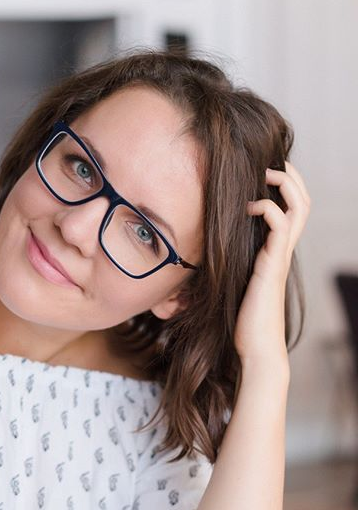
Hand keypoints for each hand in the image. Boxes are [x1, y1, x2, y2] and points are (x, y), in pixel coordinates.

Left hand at [233, 161, 309, 367]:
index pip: (291, 208)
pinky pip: (280, 225)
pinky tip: (249, 207)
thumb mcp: (232, 280)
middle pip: (303, 200)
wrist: (255, 347)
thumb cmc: (242, 319)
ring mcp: (280, 256)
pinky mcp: (272, 265)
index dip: (284, 185)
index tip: (262, 169)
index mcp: (275, 251)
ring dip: (285, 183)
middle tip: (270, 161)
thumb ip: (229, 261)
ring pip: (299, 206)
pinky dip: (268, 208)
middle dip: (291, 175)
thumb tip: (206, 246)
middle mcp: (282, 250)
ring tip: (265, 173)